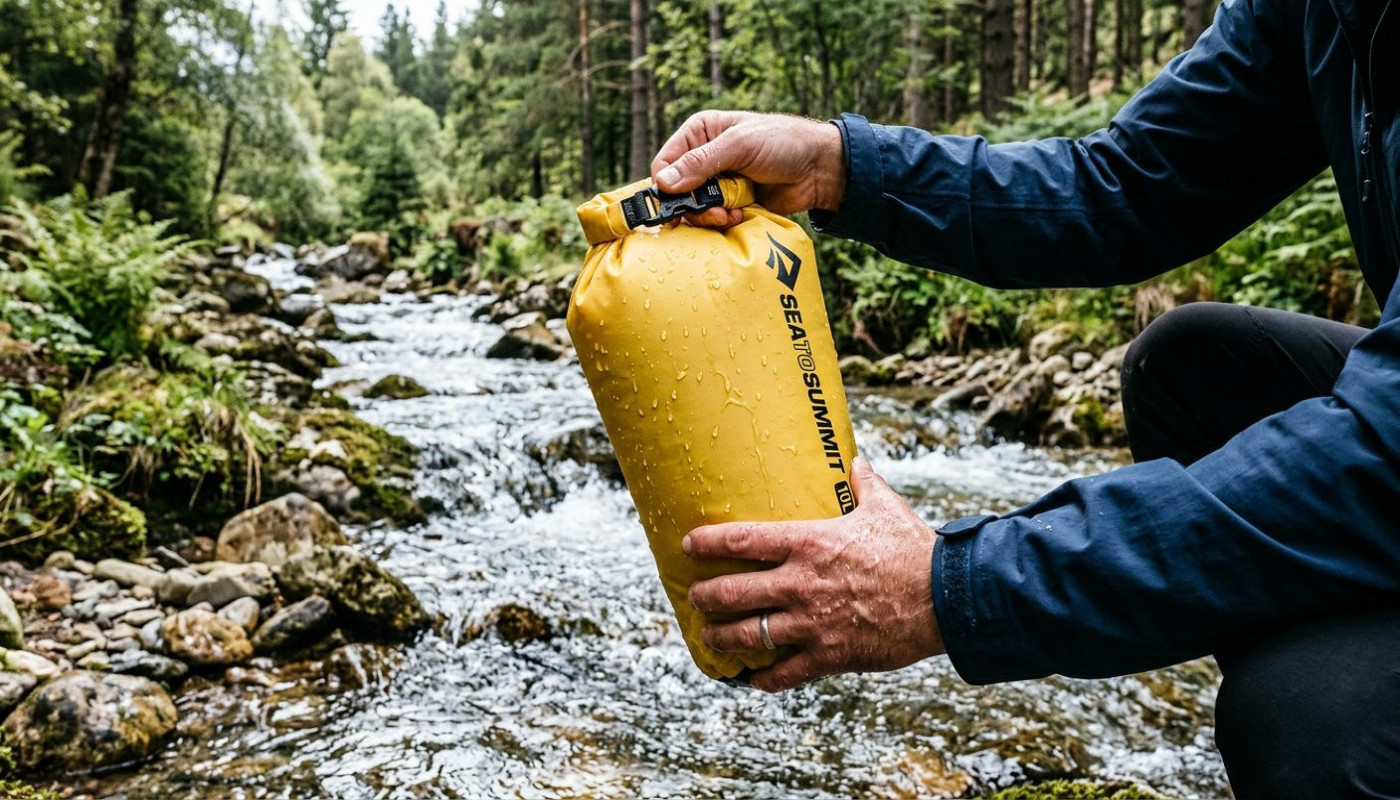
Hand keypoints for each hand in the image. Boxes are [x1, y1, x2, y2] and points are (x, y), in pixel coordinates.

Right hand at [650, 110, 847, 227]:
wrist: (819, 168)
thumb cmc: (782, 143)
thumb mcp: (739, 146)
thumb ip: (700, 164)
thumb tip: (663, 183)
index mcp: (700, 133)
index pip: (665, 163)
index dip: (667, 185)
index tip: (679, 201)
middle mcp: (704, 157)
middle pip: (677, 192)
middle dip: (691, 206)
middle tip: (714, 211)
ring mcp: (718, 182)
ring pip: (694, 209)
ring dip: (709, 216)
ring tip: (730, 213)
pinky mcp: (732, 202)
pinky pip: (714, 218)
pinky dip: (723, 221)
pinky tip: (740, 215)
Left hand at [684, 456, 943, 691]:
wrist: (947, 598)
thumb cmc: (915, 550)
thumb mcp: (886, 508)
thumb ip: (865, 485)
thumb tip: (857, 462)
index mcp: (809, 543)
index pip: (742, 540)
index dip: (708, 543)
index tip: (688, 544)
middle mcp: (801, 584)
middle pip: (732, 592)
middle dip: (705, 597)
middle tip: (695, 597)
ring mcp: (812, 623)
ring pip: (748, 635)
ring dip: (722, 637)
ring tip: (709, 637)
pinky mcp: (830, 655)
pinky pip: (785, 673)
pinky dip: (763, 678)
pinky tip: (751, 679)